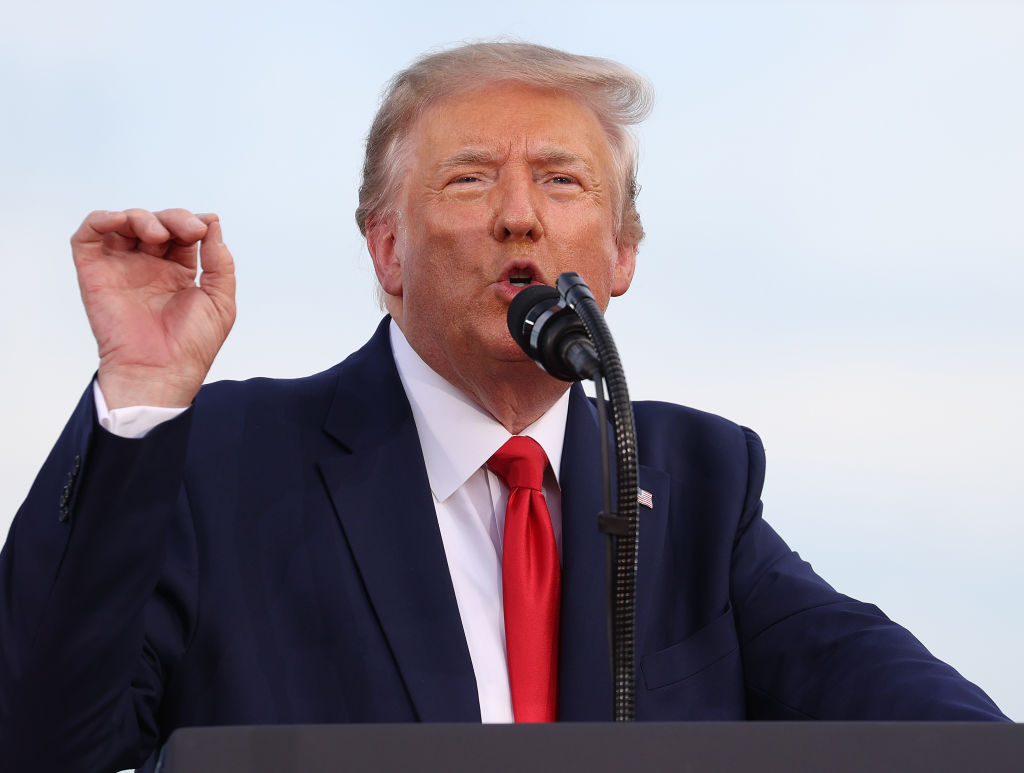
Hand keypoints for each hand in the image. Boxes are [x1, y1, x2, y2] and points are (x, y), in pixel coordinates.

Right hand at [72, 208, 235, 408]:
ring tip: (158, 235)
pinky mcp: (94, 274)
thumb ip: (220, 263)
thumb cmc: (192, 345)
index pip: (182, 233)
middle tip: (188, 231)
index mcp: (178, 272)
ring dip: (141, 217)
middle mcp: (148, 267)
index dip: (192, 223)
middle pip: (156, 223)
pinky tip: (118, 220)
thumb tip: (212, 223)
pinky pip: (87, 237)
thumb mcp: (220, 301)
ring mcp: (120, 269)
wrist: (161, 372)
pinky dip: (99, 219)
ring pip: (124, 223)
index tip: (203, 229)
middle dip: (174, 219)